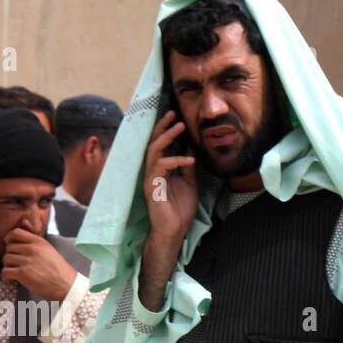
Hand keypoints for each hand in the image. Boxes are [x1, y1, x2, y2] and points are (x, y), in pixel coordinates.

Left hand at [1, 229, 76, 301]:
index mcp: (39, 242)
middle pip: (9, 248)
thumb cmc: (60, 272)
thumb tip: (18, 245)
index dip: (9, 238)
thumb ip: (36, 246)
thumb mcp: (50, 252)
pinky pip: (5, 272)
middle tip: (15, 265)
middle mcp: (33, 249)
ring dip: (8, 267)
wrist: (67, 286)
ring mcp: (28, 261)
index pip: (15, 232)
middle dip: (10, 256)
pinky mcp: (24, 274)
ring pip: (6, 259)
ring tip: (15, 273)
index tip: (9, 245)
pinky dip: (5, 277)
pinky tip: (12, 280)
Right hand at [144, 110, 197, 243]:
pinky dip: (176, 160)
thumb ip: (188, 165)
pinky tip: (189, 159)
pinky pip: (161, 167)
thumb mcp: (190, 182)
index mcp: (162, 168)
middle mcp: (153, 170)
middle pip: (154, 141)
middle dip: (163, 126)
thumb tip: (191, 147)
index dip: (168, 129)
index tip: (178, 116)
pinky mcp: (151, 186)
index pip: (162, 144)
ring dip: (167, 136)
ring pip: (154, 150)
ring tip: (180, 126)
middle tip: (174, 112)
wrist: (175, 230)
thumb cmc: (180, 209)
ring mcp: (150, 177)